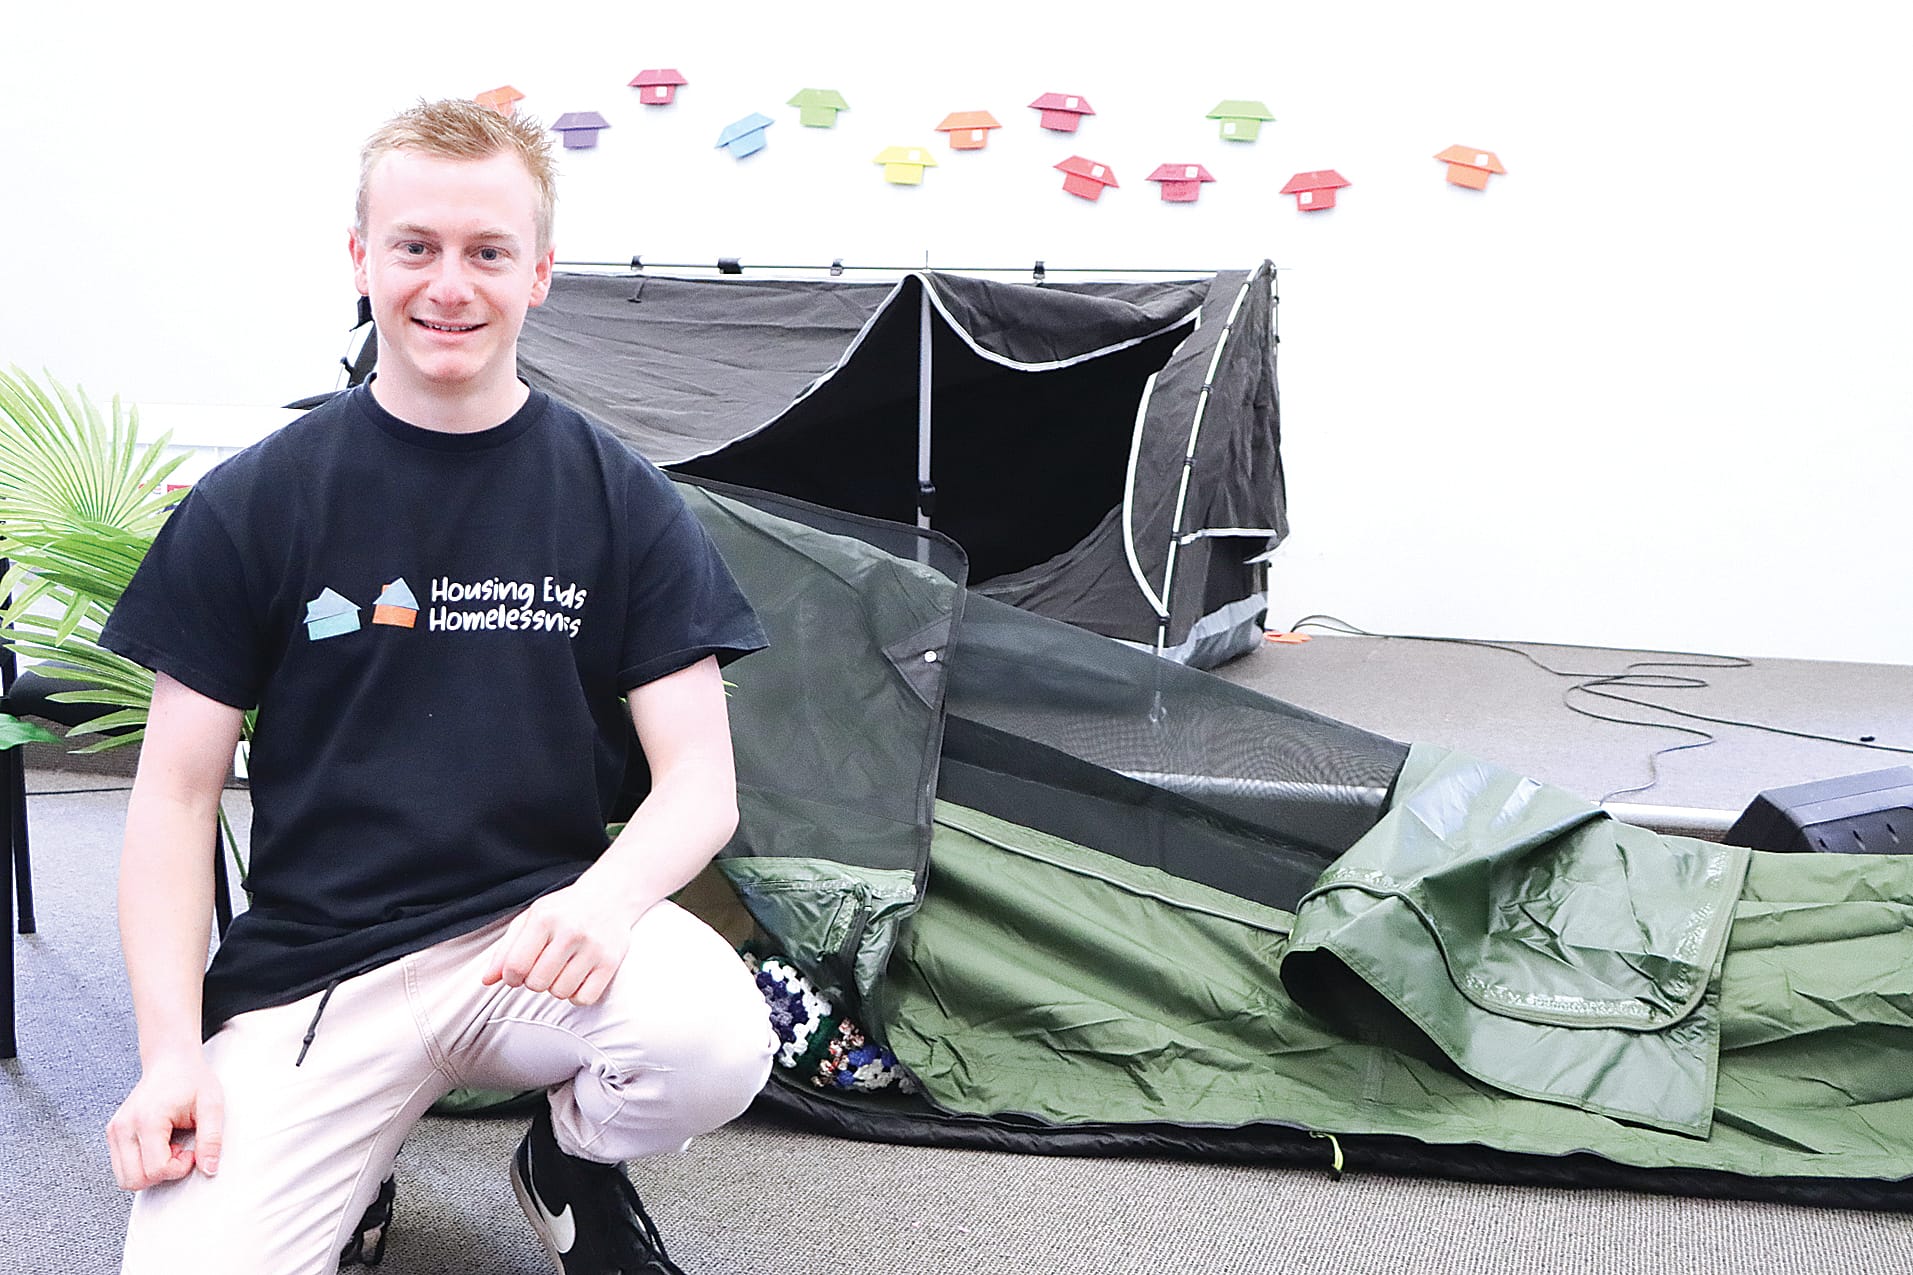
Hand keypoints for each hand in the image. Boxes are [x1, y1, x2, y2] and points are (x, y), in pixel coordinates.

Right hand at [106, 1053, 223, 1190]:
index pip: (156, 1170)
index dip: (179, 1167)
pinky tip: (159, 1145)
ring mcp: (115, 1131)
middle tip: (180, 1150)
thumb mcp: (212, 1105)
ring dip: (151, 1171)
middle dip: (163, 1173)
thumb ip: (211, 1139)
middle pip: (134, 1180)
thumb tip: (209, 1169)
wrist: (171, 1062)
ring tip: (169, 1147)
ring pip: (125, 1178)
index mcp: (146, 1120)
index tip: (192, 1151)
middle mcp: (123, 1127)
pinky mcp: (114, 1134)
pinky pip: (123, 1167)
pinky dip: (142, 1165)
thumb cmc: (190, 1080)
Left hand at [477, 883, 634, 1006]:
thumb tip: (487, 981)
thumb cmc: (564, 910)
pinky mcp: (611, 962)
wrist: (610, 896)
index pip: (516, 967)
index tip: (517, 973)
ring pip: (560, 992)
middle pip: (537, 983)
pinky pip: (584, 998)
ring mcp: (593, 947)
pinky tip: (577, 978)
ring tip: (562, 970)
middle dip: (534, 981)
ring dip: (556, 987)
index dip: (511, 977)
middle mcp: (570, 932)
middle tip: (543, 968)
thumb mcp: (531, 919)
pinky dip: (577, 995)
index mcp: (545, 918)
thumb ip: (506, 949)